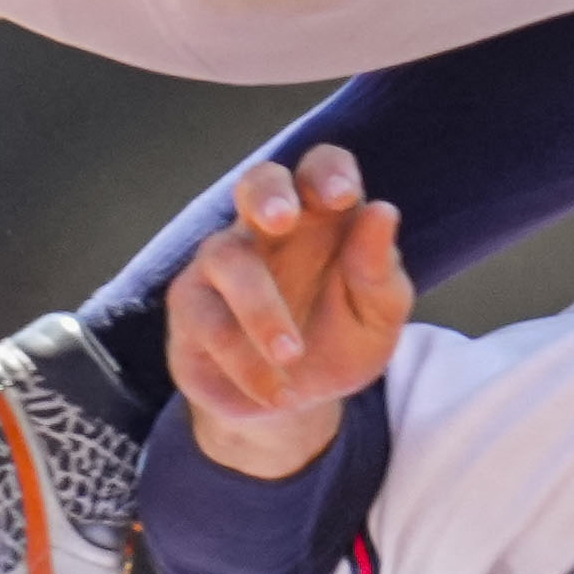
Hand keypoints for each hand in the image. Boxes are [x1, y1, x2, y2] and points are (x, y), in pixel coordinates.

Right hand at [163, 145, 408, 476]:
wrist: (295, 405)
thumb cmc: (338, 340)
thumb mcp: (376, 319)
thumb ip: (380, 271)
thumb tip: (382, 211)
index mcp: (321, 218)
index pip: (320, 168)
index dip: (328, 171)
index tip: (343, 196)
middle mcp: (266, 230)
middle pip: (257, 182)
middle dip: (268, 194)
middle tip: (282, 220)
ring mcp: (221, 265)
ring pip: (228, 258)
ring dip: (260, 309)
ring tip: (291, 357)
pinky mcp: (191, 309)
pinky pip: (208, 322)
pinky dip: (244, 361)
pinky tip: (276, 393)